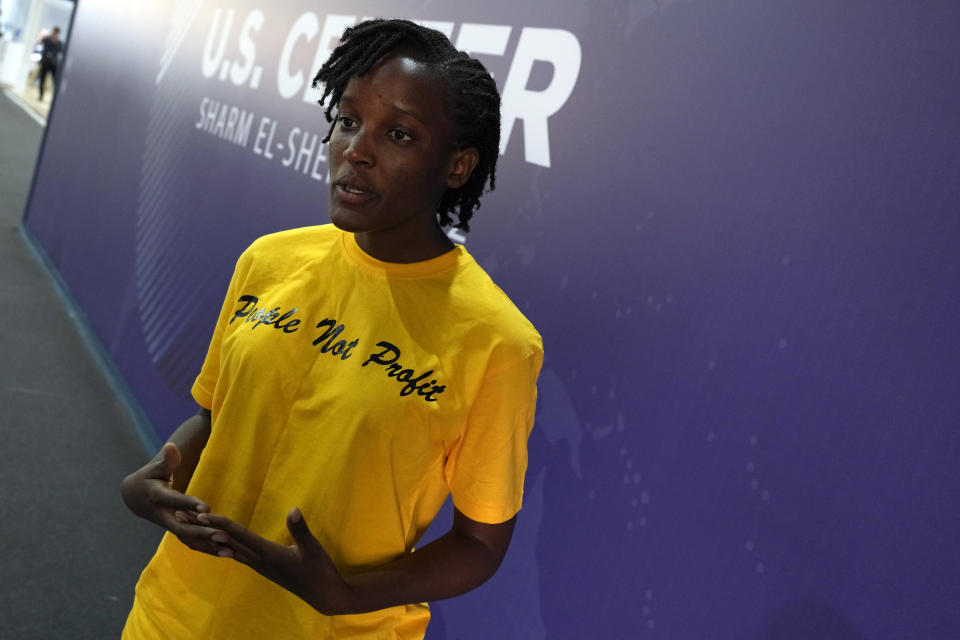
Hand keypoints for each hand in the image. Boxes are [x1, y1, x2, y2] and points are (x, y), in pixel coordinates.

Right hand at [120, 443, 219, 553]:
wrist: (134, 497)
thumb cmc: (149, 477)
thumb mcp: (155, 467)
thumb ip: (166, 460)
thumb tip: (171, 446)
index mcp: (157, 497)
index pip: (174, 501)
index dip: (188, 504)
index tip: (206, 508)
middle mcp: (163, 515)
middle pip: (182, 527)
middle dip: (203, 532)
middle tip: (223, 536)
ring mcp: (170, 525)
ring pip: (189, 539)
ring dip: (208, 546)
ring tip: (230, 552)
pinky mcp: (177, 530)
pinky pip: (192, 542)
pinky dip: (207, 548)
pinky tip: (226, 553)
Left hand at [198, 508, 353, 614]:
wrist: (324, 594)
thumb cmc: (319, 571)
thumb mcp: (313, 549)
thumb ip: (301, 531)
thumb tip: (294, 510)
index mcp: (268, 554)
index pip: (239, 536)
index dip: (221, 524)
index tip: (201, 516)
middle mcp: (258, 560)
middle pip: (226, 542)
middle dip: (204, 530)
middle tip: (182, 517)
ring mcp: (260, 565)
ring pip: (228, 549)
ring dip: (209, 538)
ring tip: (191, 528)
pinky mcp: (264, 567)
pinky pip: (238, 555)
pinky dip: (224, 547)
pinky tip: (217, 544)